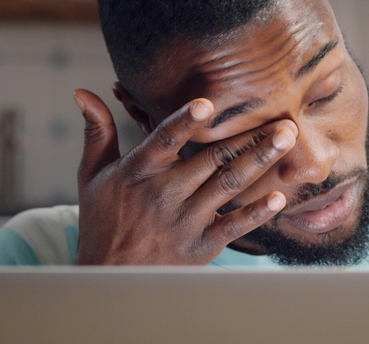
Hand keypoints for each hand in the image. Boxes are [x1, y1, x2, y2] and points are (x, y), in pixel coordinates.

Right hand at [71, 89, 296, 264]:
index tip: (207, 104)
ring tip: (286, 140)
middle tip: (281, 118)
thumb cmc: (102, 218)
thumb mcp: (92, 175)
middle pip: (211, 161)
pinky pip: (232, 227)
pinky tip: (278, 197)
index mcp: (138, 172)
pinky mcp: (200, 247)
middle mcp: (163, 195)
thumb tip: (82, 91)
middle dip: (248, 138)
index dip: (184, 123)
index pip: (162, 141)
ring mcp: (184, 222)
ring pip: (228, 186)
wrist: (107, 277)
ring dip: (260, 162)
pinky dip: (256, 213)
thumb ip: (96, 132)